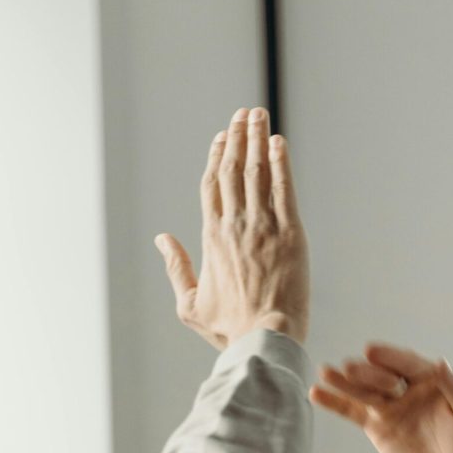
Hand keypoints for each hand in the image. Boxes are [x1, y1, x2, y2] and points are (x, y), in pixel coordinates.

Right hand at [155, 106, 308, 349]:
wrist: (264, 339)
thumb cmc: (229, 329)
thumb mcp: (189, 305)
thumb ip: (176, 268)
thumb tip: (161, 239)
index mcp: (210, 238)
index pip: (212, 185)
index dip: (218, 156)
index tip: (223, 136)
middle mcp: (234, 225)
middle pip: (234, 169)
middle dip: (238, 137)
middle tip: (244, 113)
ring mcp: (263, 226)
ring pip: (258, 172)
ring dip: (257, 139)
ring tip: (259, 115)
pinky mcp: (291, 233)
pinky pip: (284, 189)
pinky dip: (281, 163)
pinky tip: (279, 143)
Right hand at [310, 343, 452, 452]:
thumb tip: (441, 363)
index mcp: (431, 380)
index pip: (408, 364)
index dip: (390, 358)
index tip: (371, 350)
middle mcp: (407, 388)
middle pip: (381, 376)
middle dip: (366, 372)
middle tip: (350, 369)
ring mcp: (389, 407)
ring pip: (363, 391)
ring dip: (344, 382)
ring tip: (325, 372)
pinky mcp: (377, 426)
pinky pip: (353, 412)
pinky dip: (335, 404)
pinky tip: (316, 393)